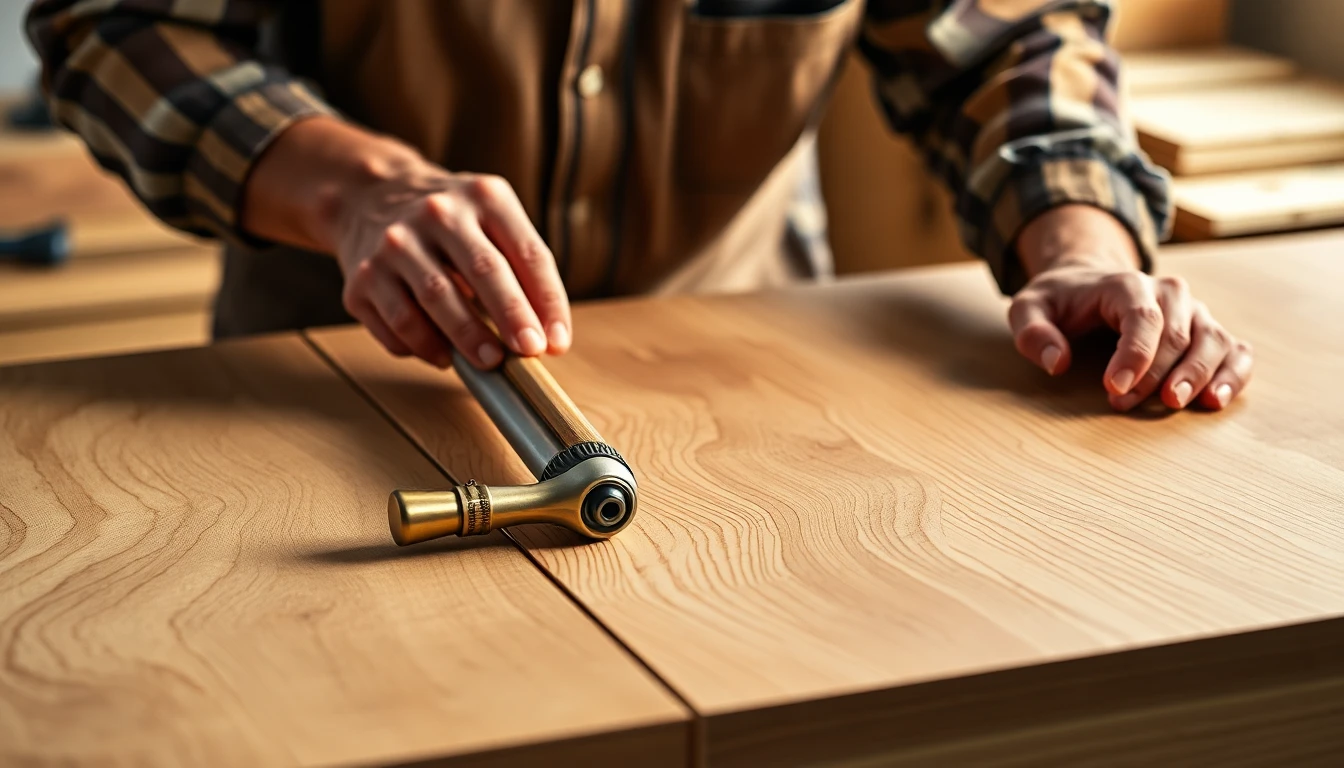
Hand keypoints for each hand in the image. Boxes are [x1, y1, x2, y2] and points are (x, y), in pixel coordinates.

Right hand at [334, 163, 569, 368]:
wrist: (369, 197)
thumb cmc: (451, 223)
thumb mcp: (493, 221)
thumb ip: (525, 271)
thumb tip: (549, 337)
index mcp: (484, 197)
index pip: (528, 252)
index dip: (547, 300)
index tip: (557, 341)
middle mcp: (437, 214)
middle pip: (483, 269)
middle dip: (511, 315)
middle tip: (529, 350)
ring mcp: (394, 244)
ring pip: (436, 297)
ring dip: (467, 336)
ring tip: (490, 362)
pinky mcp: (362, 277)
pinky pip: (397, 321)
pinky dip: (424, 345)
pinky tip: (444, 357)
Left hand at [1009, 205, 1252, 410]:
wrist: (1087, 282)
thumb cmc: (1059, 301)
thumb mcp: (1029, 308)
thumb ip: (1033, 332)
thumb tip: (1057, 362)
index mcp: (1127, 284)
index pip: (1143, 319)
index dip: (1134, 357)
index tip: (1113, 390)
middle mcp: (1169, 293)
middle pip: (1177, 335)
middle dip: (1154, 375)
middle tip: (1123, 406)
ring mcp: (1194, 311)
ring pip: (1214, 340)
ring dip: (1201, 376)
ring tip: (1178, 405)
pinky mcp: (1206, 331)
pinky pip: (1234, 350)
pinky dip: (1233, 374)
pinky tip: (1217, 399)